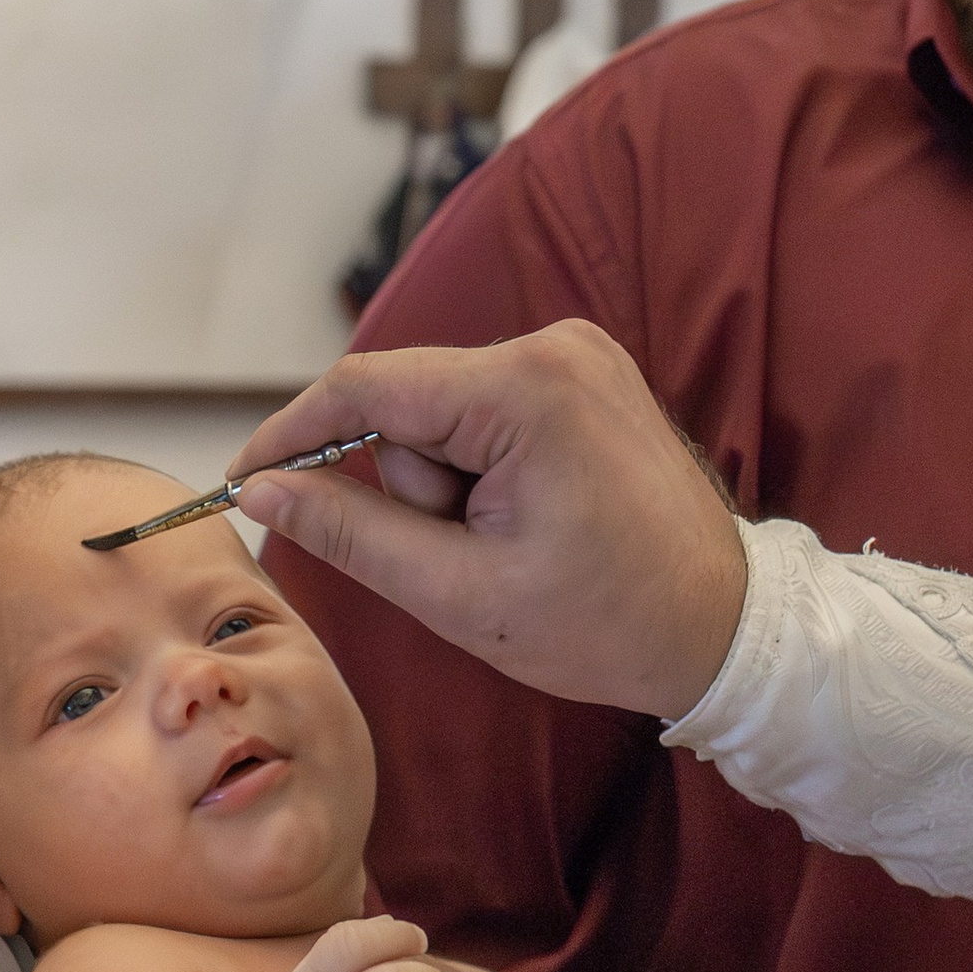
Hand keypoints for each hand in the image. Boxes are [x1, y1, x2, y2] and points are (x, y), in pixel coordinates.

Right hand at [230, 320, 750, 722]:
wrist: (729, 627)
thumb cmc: (607, 623)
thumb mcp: (459, 593)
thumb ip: (351, 531)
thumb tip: (265, 491)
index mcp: (524, 389)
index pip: (365, 388)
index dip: (292, 436)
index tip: (243, 483)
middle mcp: (553, 344)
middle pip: (407, 403)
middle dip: (411, 489)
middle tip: (469, 560)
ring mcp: (578, 353)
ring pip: (444, 413)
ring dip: (450, 487)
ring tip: (514, 547)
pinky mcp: (587, 373)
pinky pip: (488, 413)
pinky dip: (482, 471)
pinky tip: (530, 522)